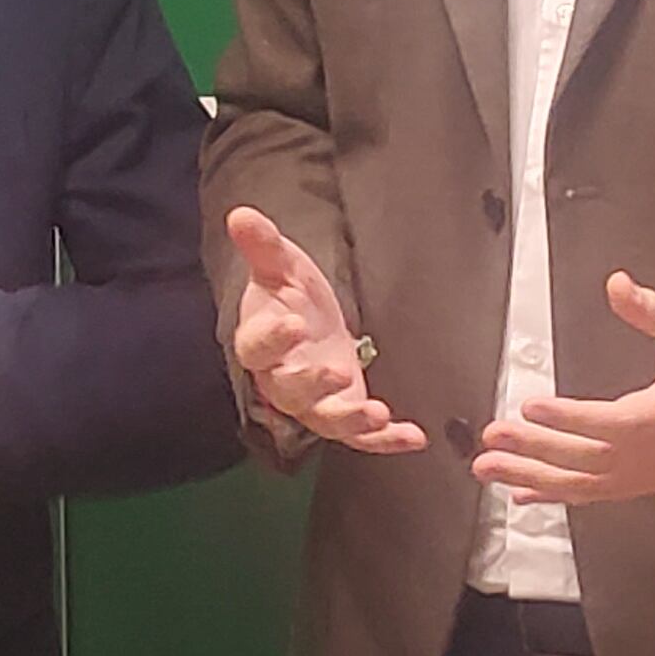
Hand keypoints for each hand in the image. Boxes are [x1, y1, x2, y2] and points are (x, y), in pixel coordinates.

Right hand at [222, 209, 423, 453]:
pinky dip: (387, 441)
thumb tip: (241, 214)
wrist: (305, 321)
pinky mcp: (343, 412)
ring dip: (351, 420)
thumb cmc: (286, 294)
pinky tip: (414, 437)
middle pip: (290, 391)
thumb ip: (263, 246)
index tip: (292, 323)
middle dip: (314, 385)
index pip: (256, 347)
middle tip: (339, 374)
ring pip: (326, 419)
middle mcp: (282, 380)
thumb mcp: (280, 266)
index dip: (272, 339)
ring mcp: (313, 402)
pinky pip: (361, 436)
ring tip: (377, 414)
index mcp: (259, 344)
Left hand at [473, 273, 654, 503]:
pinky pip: (601, 494)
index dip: (572, 419)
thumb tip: (618, 286)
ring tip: (490, 468)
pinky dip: (559, 495)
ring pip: (590, 484)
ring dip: (536, 477)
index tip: (532, 405)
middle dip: (537, 450)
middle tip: (491, 439)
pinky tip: (524, 492)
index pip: (618, 422)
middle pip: (593, 459)